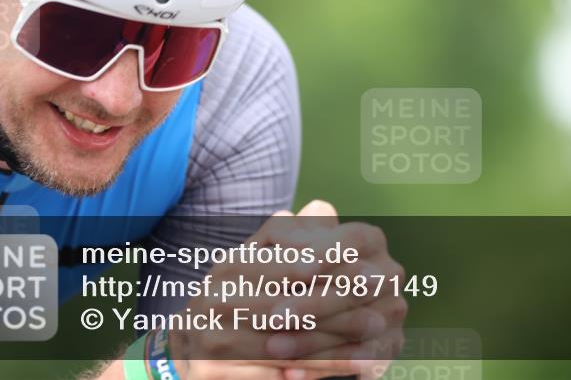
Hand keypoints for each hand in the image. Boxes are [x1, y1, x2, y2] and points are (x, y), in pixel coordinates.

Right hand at [171, 205, 383, 378]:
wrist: (190, 355)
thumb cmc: (237, 301)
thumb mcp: (258, 264)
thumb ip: (290, 240)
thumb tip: (323, 207)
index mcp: (227, 268)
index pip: (275, 258)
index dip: (319, 255)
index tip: (361, 257)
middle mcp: (214, 301)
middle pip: (283, 298)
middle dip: (336, 294)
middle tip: (380, 286)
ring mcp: (211, 342)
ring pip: (284, 339)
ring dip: (335, 334)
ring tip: (377, 325)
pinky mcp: (215, 374)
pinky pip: (276, 374)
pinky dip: (317, 369)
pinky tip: (354, 364)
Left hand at [261, 201, 407, 379]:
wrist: (310, 312)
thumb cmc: (295, 272)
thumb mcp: (290, 249)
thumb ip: (292, 231)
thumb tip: (301, 212)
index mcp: (370, 240)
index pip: (353, 241)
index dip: (327, 254)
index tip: (297, 270)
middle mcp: (389, 273)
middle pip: (354, 287)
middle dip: (311, 304)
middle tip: (273, 317)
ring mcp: (393, 311)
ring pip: (355, 326)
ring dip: (312, 340)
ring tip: (273, 348)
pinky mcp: (389, 345)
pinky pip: (358, 360)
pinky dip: (323, 367)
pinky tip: (290, 374)